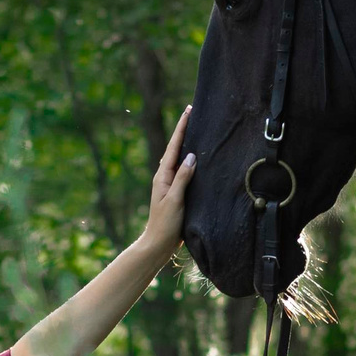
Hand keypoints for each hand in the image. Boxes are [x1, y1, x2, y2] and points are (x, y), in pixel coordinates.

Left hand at [142, 108, 195, 253]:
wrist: (158, 244)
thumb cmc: (165, 224)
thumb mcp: (174, 200)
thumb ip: (182, 178)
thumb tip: (192, 156)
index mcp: (162, 175)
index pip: (174, 147)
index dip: (181, 128)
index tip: (188, 111)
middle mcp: (165, 176)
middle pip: (176, 148)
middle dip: (184, 131)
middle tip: (192, 113)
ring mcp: (170, 184)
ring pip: (180, 158)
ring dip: (187, 143)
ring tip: (196, 129)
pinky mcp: (176, 192)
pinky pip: (184, 170)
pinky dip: (190, 160)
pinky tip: (197, 158)